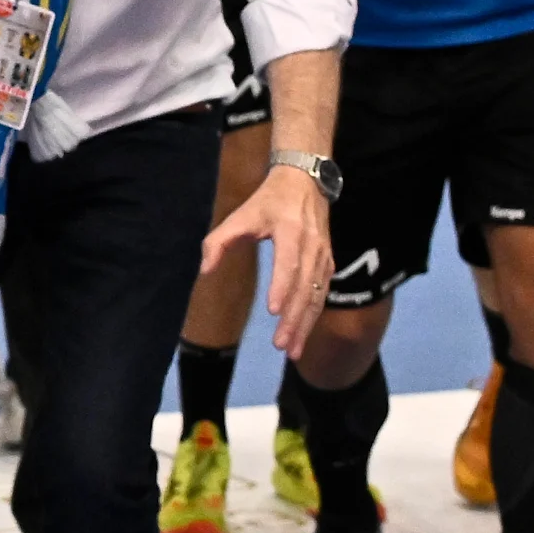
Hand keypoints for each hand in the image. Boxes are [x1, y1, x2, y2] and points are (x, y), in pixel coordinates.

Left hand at [204, 165, 331, 338]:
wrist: (305, 182)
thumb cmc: (269, 201)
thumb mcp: (241, 214)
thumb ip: (219, 241)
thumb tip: (205, 270)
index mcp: (291, 231)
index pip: (289, 263)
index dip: (282, 287)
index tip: (273, 311)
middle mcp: (312, 246)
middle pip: (305, 288)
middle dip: (294, 319)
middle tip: (281, 345)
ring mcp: (323, 256)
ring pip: (317, 296)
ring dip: (305, 324)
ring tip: (293, 350)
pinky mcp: (327, 263)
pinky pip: (322, 293)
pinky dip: (313, 315)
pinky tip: (302, 333)